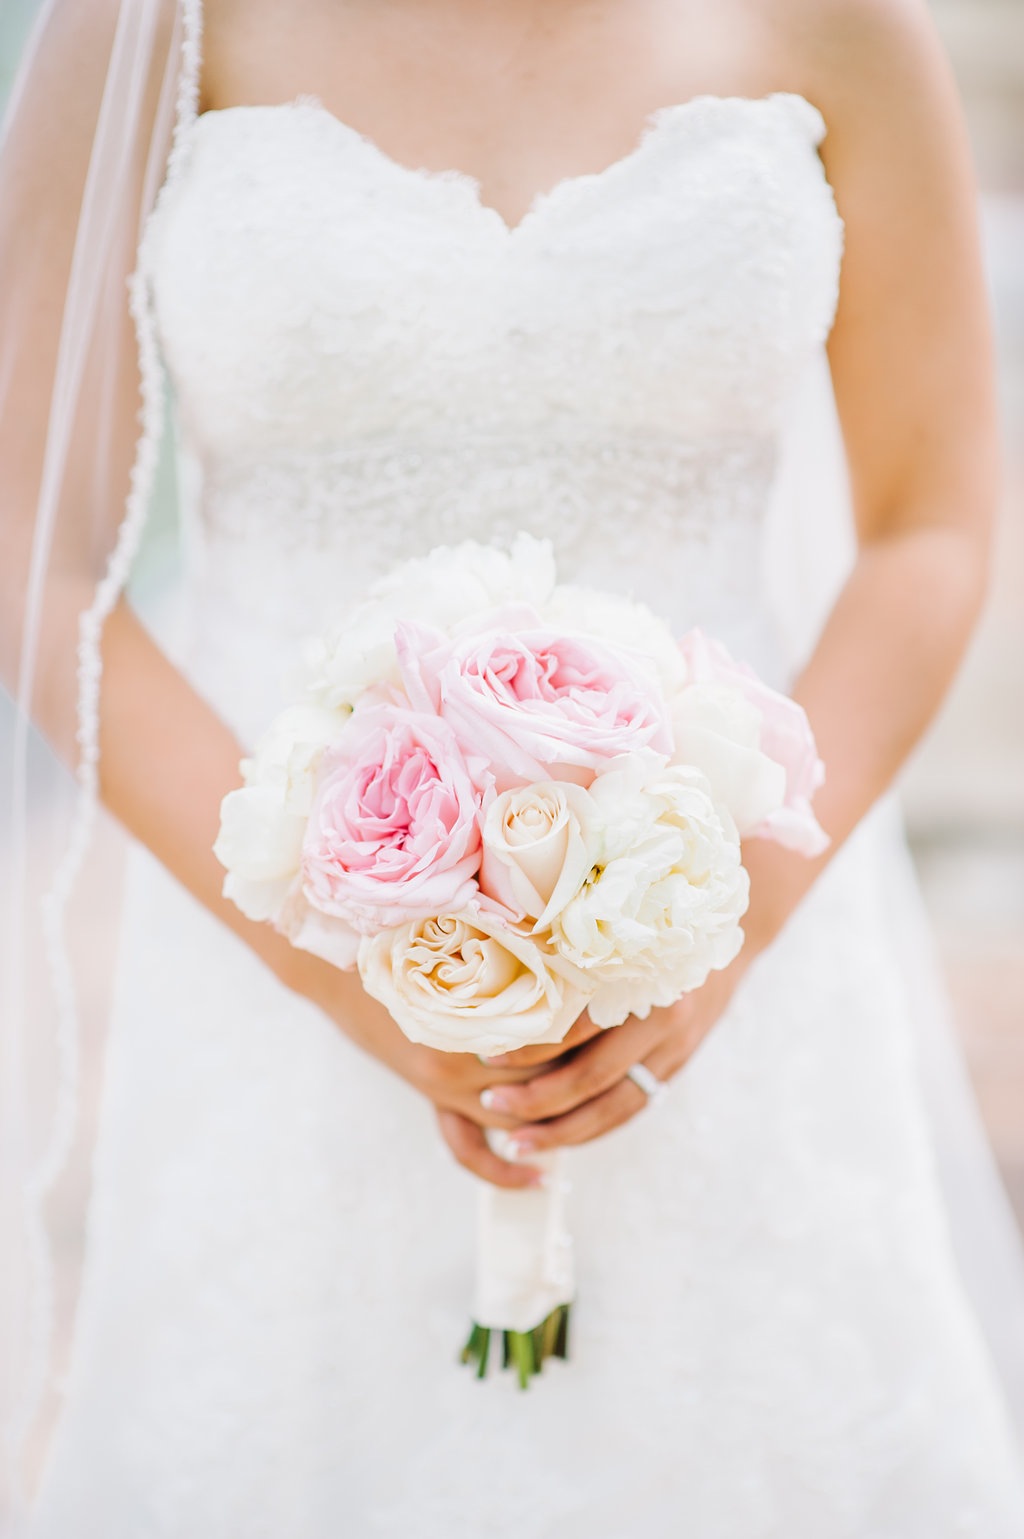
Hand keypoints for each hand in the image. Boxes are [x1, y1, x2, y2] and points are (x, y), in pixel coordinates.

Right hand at [290, 944, 598, 1188]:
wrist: (336, 965)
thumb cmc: (402, 935)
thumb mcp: (464, 928)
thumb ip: (516, 933)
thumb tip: (578, 928)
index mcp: (474, 1010)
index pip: (552, 1036)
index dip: (593, 1030)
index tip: (628, 1019)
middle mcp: (461, 1057)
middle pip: (544, 1083)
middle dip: (584, 1078)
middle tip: (627, 1067)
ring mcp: (447, 1084)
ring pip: (518, 1116)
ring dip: (555, 1122)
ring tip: (599, 1114)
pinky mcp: (434, 1097)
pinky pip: (468, 1149)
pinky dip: (502, 1171)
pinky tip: (538, 1180)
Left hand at [461, 955, 749, 1165]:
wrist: (727, 935)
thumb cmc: (652, 925)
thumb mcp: (616, 932)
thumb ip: (572, 954)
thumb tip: (503, 978)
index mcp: (641, 979)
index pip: (577, 1028)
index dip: (530, 1048)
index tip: (484, 1056)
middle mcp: (663, 1019)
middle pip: (593, 1076)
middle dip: (537, 1098)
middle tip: (489, 1104)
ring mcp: (675, 1049)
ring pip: (614, 1106)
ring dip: (561, 1129)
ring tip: (515, 1142)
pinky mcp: (676, 1066)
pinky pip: (631, 1108)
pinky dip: (593, 1127)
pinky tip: (557, 1137)